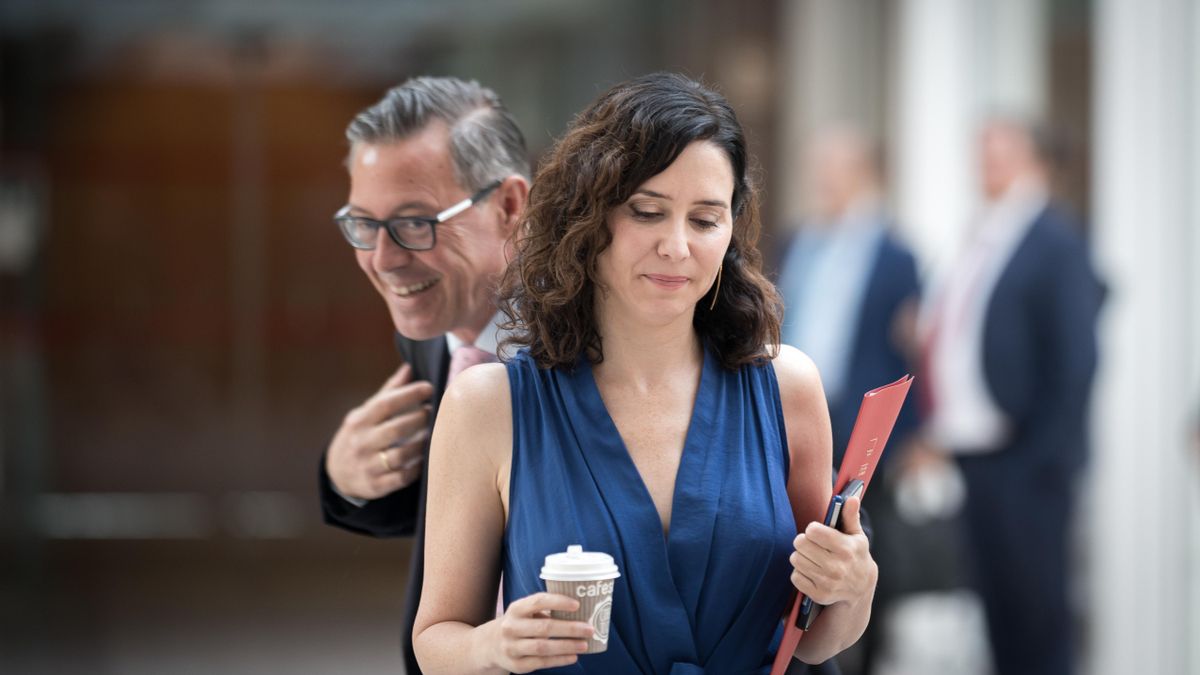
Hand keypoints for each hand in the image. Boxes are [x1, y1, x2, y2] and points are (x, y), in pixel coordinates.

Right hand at [326, 363, 434, 500]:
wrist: (337, 473)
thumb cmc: (360, 435)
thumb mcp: (366, 413)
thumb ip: (389, 392)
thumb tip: (409, 368)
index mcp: (359, 421)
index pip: (385, 404)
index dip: (409, 394)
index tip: (429, 388)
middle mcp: (361, 443)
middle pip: (395, 430)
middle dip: (419, 419)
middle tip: (435, 411)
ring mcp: (367, 466)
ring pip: (400, 455)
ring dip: (422, 444)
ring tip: (435, 434)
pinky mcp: (376, 486)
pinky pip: (402, 478)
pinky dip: (417, 468)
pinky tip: (427, 458)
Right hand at [483, 592, 593, 672]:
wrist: (490, 645)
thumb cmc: (518, 624)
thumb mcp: (524, 612)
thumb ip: (545, 610)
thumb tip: (580, 611)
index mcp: (516, 609)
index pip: (538, 601)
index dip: (558, 602)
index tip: (577, 605)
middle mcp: (511, 627)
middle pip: (544, 627)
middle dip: (569, 629)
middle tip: (589, 629)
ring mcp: (512, 647)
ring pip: (543, 647)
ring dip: (567, 646)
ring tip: (584, 644)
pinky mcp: (516, 665)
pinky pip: (541, 663)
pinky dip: (559, 660)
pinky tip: (573, 657)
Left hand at [789, 495, 876, 606]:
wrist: (861, 588)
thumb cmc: (856, 556)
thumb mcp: (857, 536)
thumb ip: (851, 516)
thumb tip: (851, 498)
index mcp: (846, 548)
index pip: (813, 531)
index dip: (812, 529)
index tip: (817, 532)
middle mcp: (837, 566)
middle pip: (800, 543)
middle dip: (803, 541)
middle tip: (811, 544)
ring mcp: (827, 582)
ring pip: (796, 559)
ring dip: (800, 556)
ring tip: (812, 557)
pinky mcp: (819, 594)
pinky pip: (795, 576)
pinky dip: (800, 572)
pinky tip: (811, 571)